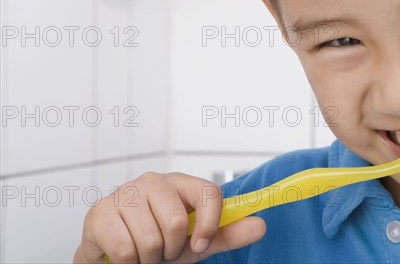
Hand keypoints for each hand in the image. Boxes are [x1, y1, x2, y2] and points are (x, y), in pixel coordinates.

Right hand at [73, 172, 265, 262]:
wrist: (115, 252)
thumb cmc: (159, 240)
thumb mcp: (197, 240)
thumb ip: (227, 232)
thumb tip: (261, 225)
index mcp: (180, 183)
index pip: (209, 192)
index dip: (210, 223)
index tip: (200, 244)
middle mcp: (152, 181)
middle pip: (176, 221)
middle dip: (172, 249)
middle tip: (164, 251)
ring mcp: (124, 194)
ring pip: (150, 239)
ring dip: (151, 259)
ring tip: (145, 253)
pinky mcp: (99, 213)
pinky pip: (125, 250)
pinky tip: (126, 257)